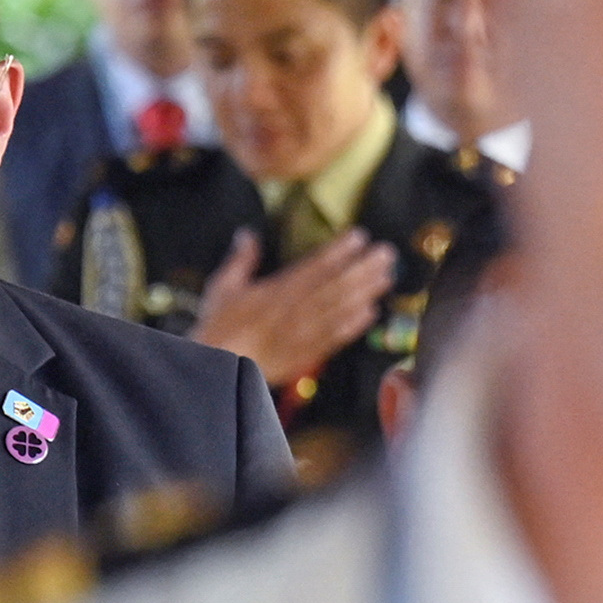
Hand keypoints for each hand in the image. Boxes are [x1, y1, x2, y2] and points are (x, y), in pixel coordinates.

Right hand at [188, 228, 393, 394]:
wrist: (218, 368)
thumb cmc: (216, 328)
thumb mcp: (222, 288)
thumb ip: (240, 260)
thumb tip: (248, 234)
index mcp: (274, 291)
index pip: (313, 266)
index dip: (338, 250)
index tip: (359, 236)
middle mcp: (293, 311)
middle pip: (335, 286)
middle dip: (362, 267)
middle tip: (386, 253)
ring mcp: (302, 333)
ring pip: (340, 310)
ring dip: (366, 292)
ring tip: (386, 277)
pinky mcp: (305, 354)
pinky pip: (334, 338)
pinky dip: (354, 325)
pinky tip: (370, 313)